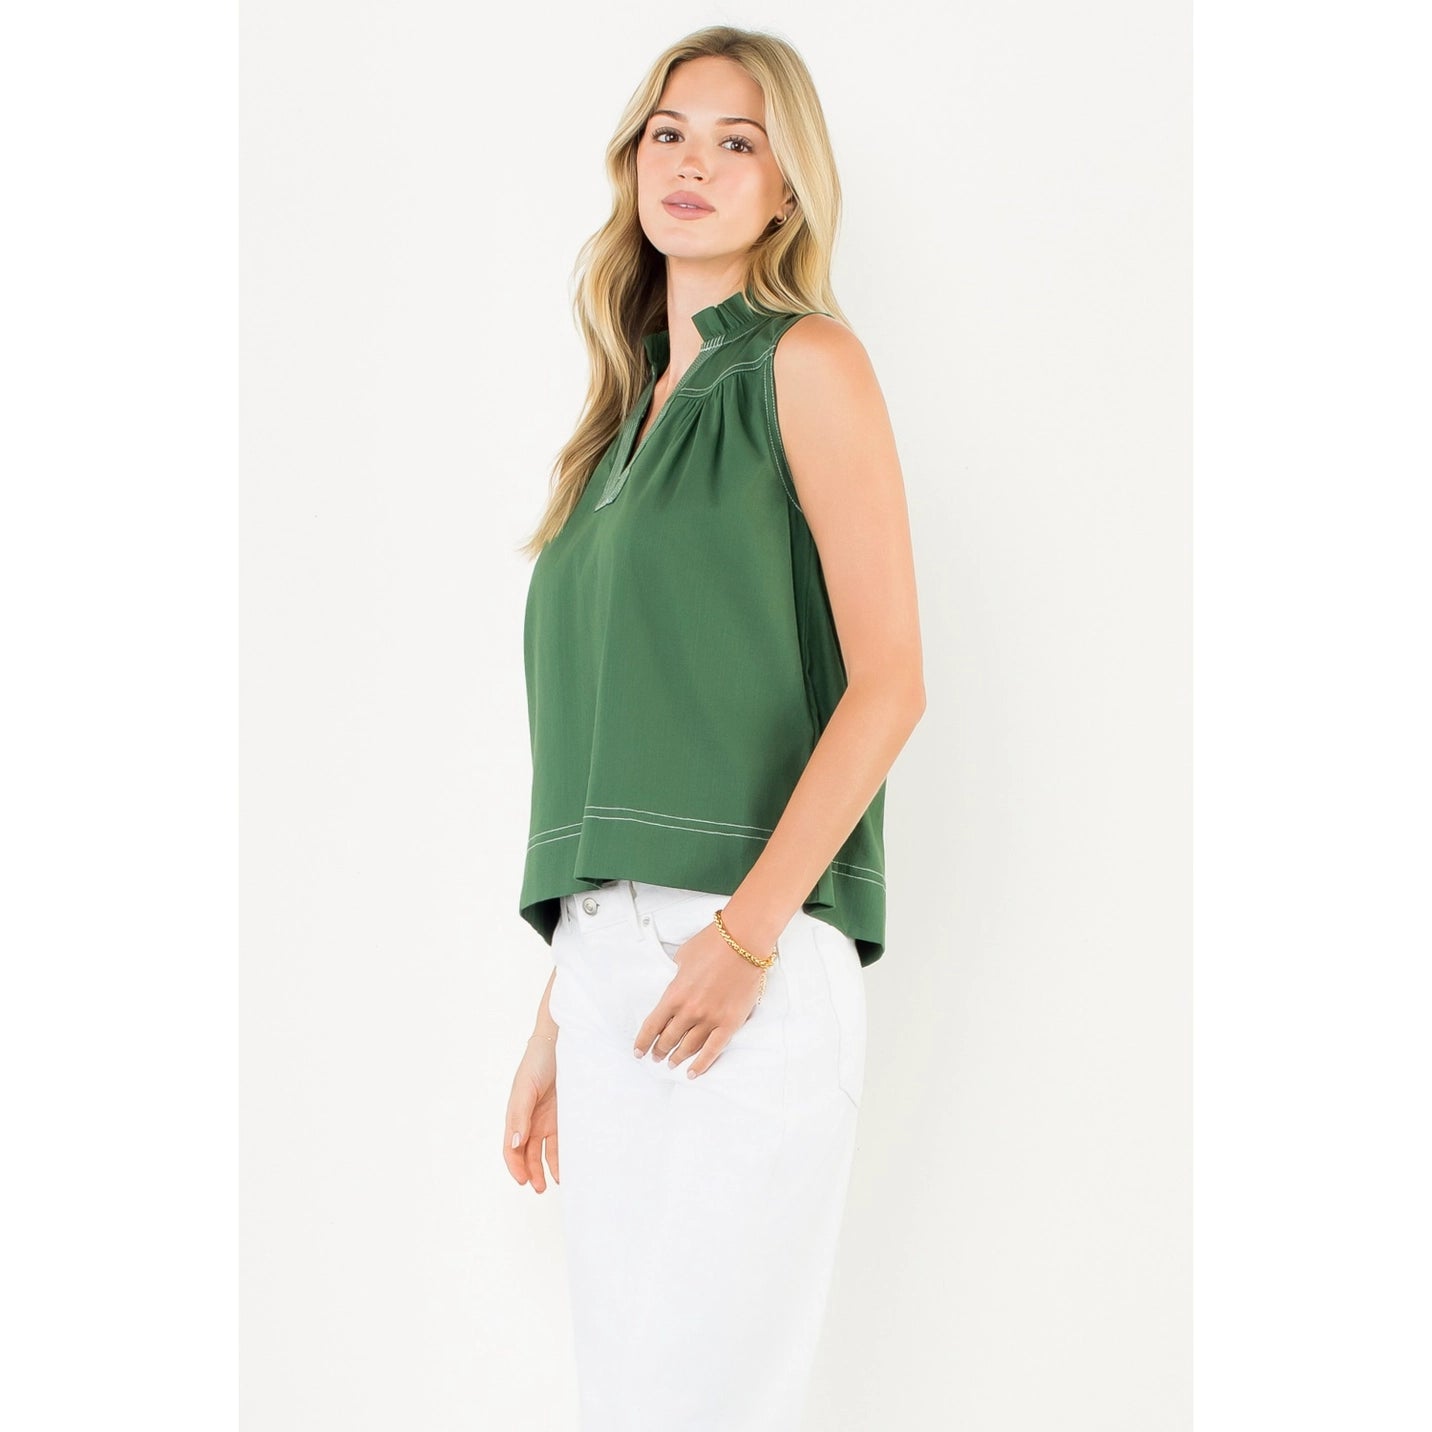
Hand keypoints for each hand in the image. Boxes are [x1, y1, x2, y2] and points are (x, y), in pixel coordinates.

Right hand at [503, 1031, 559, 1191]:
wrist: (562, 1042)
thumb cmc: (538, 1061)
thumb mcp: (526, 1087)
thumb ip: (520, 1114)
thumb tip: (515, 1143)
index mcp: (516, 1113)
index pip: (511, 1147)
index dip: (514, 1165)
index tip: (522, 1180)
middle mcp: (530, 1120)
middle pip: (527, 1154)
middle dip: (531, 1172)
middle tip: (540, 1188)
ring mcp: (547, 1119)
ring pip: (543, 1151)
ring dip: (546, 1168)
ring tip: (554, 1183)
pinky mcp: (564, 1116)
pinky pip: (561, 1141)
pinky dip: (563, 1156)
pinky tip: (568, 1167)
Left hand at [632, 922, 766, 1077]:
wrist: (743, 941)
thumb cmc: (713, 943)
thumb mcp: (683, 957)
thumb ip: (677, 976)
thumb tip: (678, 984)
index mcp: (674, 994)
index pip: (652, 1026)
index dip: (643, 1041)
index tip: (639, 1051)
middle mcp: (689, 1011)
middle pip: (669, 1038)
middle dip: (660, 1050)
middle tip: (656, 1056)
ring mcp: (710, 1018)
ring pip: (689, 1047)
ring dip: (677, 1057)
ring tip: (672, 1063)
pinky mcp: (730, 1022)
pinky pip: (713, 1050)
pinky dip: (702, 1064)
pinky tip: (693, 1073)